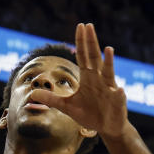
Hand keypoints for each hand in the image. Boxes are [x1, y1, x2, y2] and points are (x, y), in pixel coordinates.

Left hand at [28, 23, 129, 138]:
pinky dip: (119, 93)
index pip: (83, 56)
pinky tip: (120, 89)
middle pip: (94, 58)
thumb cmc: (89, 113)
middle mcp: (99, 79)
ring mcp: (109, 89)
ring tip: (108, 49)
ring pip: (108, 73)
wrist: (107, 127)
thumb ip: (51, 99)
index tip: (80, 26)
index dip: (80, 42)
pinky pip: (118, 97)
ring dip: (108, 62)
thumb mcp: (66, 106)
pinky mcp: (117, 102)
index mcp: (88, 78)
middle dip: (91, 43)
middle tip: (88, 26)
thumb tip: (32, 93)